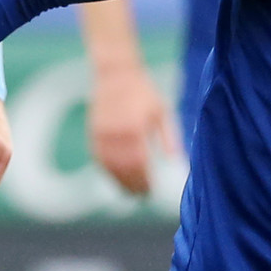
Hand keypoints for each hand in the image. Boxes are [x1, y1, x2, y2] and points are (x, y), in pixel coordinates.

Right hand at [85, 64, 177, 196]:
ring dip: (119, 182)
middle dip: (132, 185)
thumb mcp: (162, 111)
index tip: (150, 191)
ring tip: (128, 192)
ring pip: (109, 166)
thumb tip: (176, 161)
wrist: (115, 74)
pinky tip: (116, 177)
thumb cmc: (143, 92)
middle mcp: (117, 133)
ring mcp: (102, 134)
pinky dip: (107, 170)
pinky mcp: (93, 132)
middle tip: (141, 196)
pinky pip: (99, 158)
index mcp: (136, 128)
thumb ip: (169, 137)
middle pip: (124, 169)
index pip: (139, 164)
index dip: (144, 181)